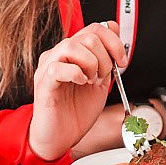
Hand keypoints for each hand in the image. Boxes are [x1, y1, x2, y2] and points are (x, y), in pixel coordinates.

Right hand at [28, 21, 126, 160]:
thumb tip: (114, 29)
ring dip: (90, 64)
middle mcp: (60, 54)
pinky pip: (57, 67)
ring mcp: (49, 66)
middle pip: (88, 36)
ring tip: (91, 81)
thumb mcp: (101, 80)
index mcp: (74, 52)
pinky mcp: (43, 82)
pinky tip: (81, 83)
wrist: (62, 136)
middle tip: (102, 77)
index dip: (114, 42)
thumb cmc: (77, 110)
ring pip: (71, 46)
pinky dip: (75, 74)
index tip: (122, 61)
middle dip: (104, 58)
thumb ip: (107, 57)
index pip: (95, 28)